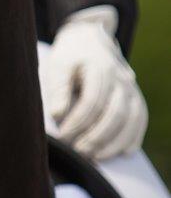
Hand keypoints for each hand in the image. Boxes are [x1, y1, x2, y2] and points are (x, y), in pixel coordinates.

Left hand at [40, 6, 147, 160]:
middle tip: (79, 152)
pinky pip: (140, 118)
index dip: (78, 122)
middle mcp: (120, 79)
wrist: (88, 40)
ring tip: (96, 157)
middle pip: (114, 113)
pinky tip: (124, 152)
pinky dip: (134, 136)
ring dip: (115, 141)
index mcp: (99, 68)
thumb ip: (58, 88)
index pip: (92, 101)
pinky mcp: (135, 96)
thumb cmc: (69, 57)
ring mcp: (131, 88)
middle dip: (96, 136)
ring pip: (131, 118)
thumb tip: (58, 114)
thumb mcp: (58, 65)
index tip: (63, 136)